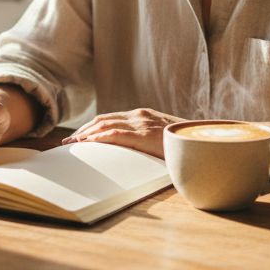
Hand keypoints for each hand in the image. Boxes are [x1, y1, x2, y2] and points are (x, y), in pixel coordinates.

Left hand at [61, 108, 183, 158]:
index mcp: (142, 116)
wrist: (201, 140)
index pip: (110, 119)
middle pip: (102, 120)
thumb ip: (149, 140)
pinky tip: (86, 144)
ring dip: (85, 134)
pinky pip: (115, 134)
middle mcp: (139, 116)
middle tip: (68, 142)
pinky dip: (98, 138)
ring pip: (104, 125)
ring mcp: (141, 123)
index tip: (78, 137)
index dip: (91, 128)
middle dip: (83, 130)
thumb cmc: (184, 143)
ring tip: (72, 144)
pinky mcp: (143, 133)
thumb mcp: (162, 138)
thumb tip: (137, 153)